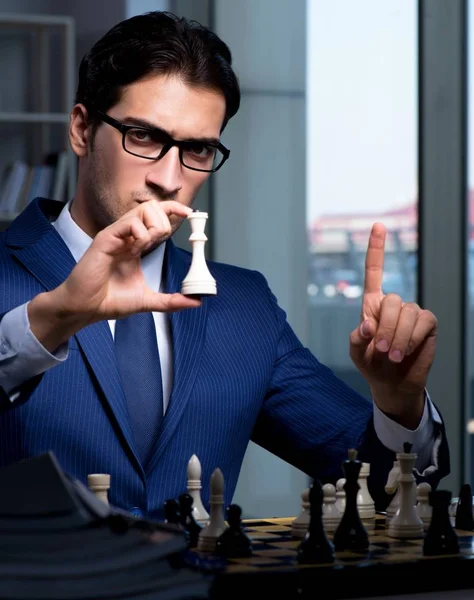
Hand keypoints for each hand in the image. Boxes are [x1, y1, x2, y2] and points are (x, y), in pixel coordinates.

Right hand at [29, 200, 200, 351]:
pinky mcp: (105, 238)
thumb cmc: (109, 301)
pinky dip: (140, 236)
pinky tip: (133, 251)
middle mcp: (126, 235)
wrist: (85, 308)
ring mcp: (116, 235)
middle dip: (166, 222)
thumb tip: (196, 301)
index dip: (175, 209)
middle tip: (159, 242)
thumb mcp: (148, 300)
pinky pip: (130, 223)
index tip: (190, 213)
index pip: (157, 215)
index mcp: (135, 244)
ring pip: (144, 209)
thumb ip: (172, 300)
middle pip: (154, 206)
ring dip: (154, 228)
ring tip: (143, 248)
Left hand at [349, 223, 436, 428]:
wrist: (392, 383)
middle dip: (385, 328)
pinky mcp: (427, 324)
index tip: (378, 225)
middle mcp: (393, 304)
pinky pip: (422, 322)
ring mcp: (412, 313)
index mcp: (372, 304)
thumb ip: (358, 336)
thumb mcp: (356, 351)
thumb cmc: (371, 363)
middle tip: (381, 350)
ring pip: (407, 312)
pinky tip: (406, 351)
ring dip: (398, 337)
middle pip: (391, 301)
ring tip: (392, 356)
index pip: (374, 272)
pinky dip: (412, 338)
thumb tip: (370, 324)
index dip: (376, 249)